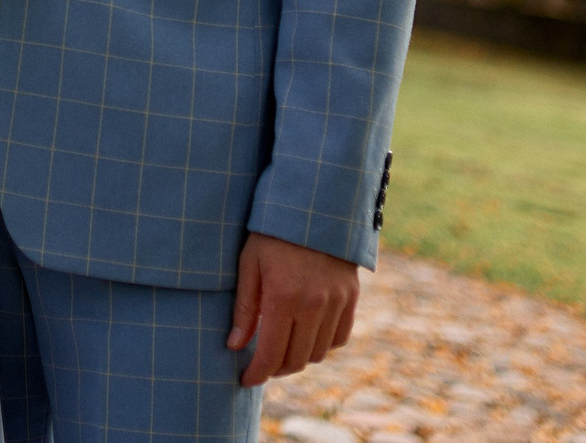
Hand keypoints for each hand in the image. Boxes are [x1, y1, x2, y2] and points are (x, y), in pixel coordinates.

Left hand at [227, 232, 358, 385]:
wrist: (315, 204)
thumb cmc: (272, 231)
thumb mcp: (249, 264)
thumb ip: (245, 308)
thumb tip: (235, 346)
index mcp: (283, 297)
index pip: (271, 354)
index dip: (257, 373)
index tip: (245, 380)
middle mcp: (313, 305)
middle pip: (296, 360)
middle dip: (276, 369)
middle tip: (261, 365)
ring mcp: (336, 302)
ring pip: (318, 353)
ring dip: (299, 359)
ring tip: (282, 350)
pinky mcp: (350, 296)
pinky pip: (340, 337)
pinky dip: (323, 345)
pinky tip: (307, 337)